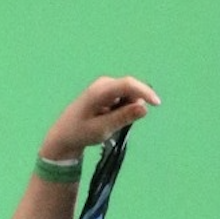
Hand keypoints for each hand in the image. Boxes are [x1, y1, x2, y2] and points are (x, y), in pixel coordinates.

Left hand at [41, 76, 159, 157]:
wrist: (63, 135)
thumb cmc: (80, 133)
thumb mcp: (101, 129)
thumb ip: (122, 118)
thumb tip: (144, 108)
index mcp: (99, 91)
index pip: (128, 84)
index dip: (144, 92)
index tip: (156, 104)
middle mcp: (103, 83)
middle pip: (131, 89)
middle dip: (133, 105)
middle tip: (116, 124)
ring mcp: (105, 86)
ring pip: (129, 95)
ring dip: (126, 109)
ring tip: (109, 122)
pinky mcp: (107, 91)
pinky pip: (124, 98)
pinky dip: (122, 109)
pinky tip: (108, 118)